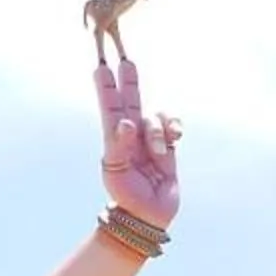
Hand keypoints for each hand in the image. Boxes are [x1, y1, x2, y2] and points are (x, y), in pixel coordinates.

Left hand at [96, 58, 181, 227]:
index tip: (100, 66)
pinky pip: (172, 126)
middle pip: (130, 101)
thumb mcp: (115, 169)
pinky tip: (176, 136)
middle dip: (129, 82)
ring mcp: (150, 139)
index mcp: (114, 137)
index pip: (109, 106)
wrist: (147, 214)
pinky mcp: (168, 147)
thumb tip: (126, 122)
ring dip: (158, 130)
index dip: (106, 86)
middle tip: (125, 61)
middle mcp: (131, 135)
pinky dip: (174, 127)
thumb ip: (119, 143)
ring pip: (155, 116)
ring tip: (157, 153)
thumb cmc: (125, 193)